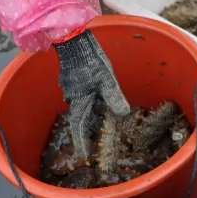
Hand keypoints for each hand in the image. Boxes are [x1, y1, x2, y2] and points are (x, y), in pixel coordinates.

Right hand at [55, 29, 130, 157]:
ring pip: (85, 107)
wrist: (75, 41)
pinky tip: (101, 97)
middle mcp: (73, 98)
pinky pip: (84, 97)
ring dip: (94, 112)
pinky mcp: (74, 81)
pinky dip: (93, 101)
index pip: (79, 128)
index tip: (84, 156)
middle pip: (83, 118)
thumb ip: (114, 97)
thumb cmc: (91, 60)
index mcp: (79, 101)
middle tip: (104, 134)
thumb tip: (123, 114)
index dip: (81, 143)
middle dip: (93, 127)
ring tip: (108, 115)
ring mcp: (72, 89)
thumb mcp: (107, 79)